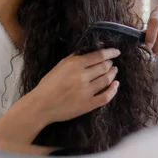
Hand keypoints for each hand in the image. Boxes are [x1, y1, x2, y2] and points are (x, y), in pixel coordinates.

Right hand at [0, 48, 120, 144]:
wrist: (41, 105)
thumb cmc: (48, 84)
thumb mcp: (60, 66)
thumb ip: (74, 58)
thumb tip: (89, 52)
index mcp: (75, 65)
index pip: (99, 56)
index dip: (110, 52)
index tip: (116, 52)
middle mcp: (82, 77)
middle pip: (104, 67)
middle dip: (111, 64)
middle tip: (112, 63)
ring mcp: (86, 92)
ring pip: (107, 80)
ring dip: (113, 75)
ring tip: (114, 72)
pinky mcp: (87, 105)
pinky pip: (105, 97)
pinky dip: (113, 90)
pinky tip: (116, 85)